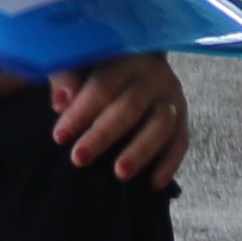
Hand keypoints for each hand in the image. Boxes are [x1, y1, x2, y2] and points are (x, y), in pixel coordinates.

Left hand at [52, 52, 190, 186]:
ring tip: (119, 174)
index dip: (80, 112)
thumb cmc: (96, 66)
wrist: (136, 60)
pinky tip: (154, 183)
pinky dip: (169, 163)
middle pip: (130, 107)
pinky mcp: (182, 118)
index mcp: (124, 57)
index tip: (60, 137)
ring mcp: (171, 96)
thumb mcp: (78, 62)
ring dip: (140, 151)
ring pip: (160, 125)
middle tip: (79, 158)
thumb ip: (66, 77)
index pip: (102, 86)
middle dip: (103, 135)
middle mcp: (152, 75)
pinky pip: (180, 142)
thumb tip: (61, 102)